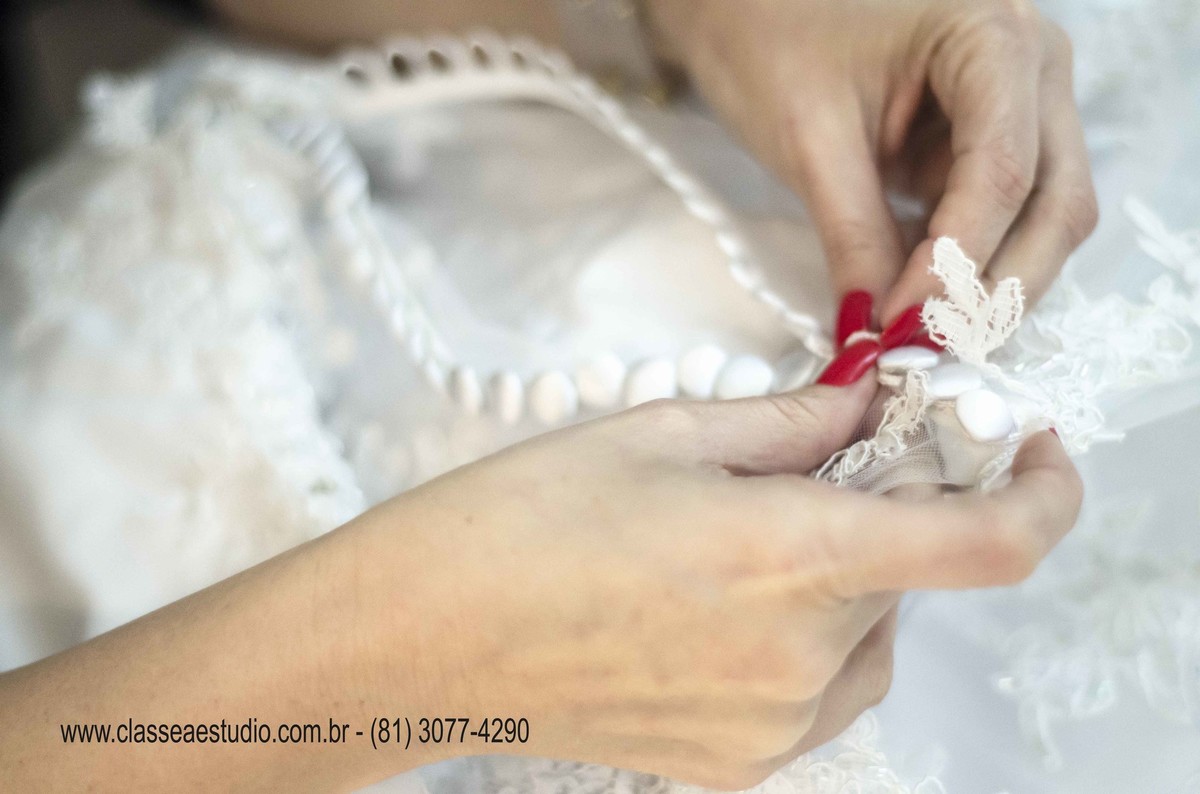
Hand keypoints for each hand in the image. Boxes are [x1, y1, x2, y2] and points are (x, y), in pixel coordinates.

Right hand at [385, 378, 1081, 788]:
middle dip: (891, 509)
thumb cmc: (518, 524)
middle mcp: (799, 661)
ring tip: (744, 540)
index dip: (1040, 493)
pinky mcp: (734, 763)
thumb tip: (871, 406)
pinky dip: (807, 636)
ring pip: (870, 634)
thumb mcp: (661, 434)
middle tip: (820, 464)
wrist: (416, 642)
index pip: (985, 546)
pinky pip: (819, 691)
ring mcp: (769, 727)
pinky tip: (718, 602)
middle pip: (913, 574)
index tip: (1027, 449)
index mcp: (789, 558)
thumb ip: (795, 420)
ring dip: (848, 576)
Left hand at [646, 0, 1098, 325]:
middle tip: (927, 354)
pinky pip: (1000, 218)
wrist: (743, 1)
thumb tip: (878, 335)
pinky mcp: (987, 141)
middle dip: (994, 290)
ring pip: (1040, 220)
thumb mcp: (808, 140)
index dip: (959, 263)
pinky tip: (922, 308)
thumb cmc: (769, 34)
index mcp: (993, 37)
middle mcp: (1031, 68)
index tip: (907, 330)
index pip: (1004, 171)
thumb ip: (853, 237)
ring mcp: (1020, 105)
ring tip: (921, 341)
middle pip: (1052, 204)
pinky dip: (966, 269)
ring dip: (987, 290)